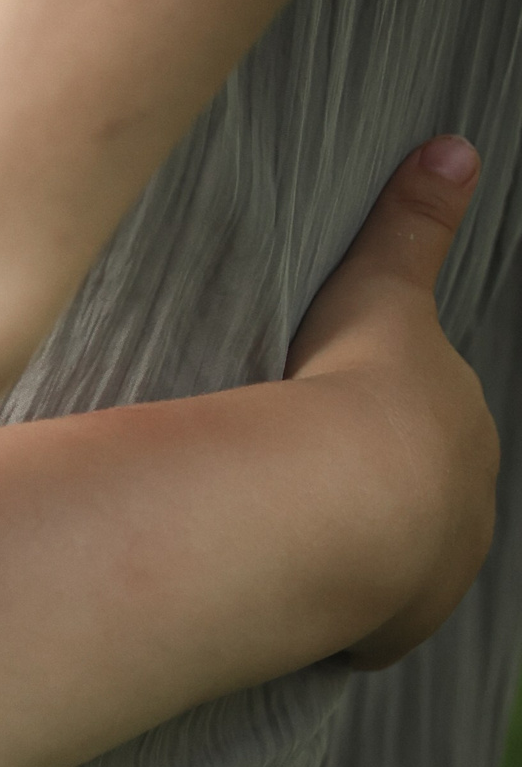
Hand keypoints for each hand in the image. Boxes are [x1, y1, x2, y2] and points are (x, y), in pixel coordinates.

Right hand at [284, 137, 497, 664]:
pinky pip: (375, 622)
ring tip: (298, 543)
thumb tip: (455, 144)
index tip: (342, 425)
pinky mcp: (399, 619)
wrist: (339, 495)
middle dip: (379, 490)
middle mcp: (469, 499)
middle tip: (307, 480)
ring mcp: (439, 566)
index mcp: (462, 425)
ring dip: (365, 556)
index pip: (434, 426)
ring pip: (404, 559)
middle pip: (425, 493)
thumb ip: (411, 223)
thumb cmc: (355, 389)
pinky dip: (349, 616)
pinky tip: (307, 607)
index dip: (386, 422)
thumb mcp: (381, 291)